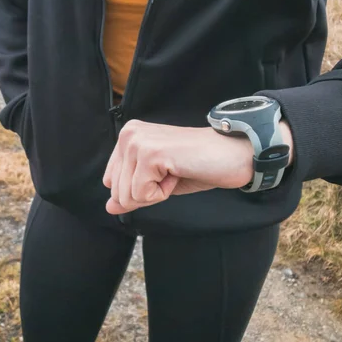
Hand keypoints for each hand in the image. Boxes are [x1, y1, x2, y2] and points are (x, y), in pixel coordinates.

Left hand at [103, 120, 293, 214]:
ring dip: (156, 192)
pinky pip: (142, 195)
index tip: (164, 172)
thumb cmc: (198, 166)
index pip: (112, 181)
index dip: (140, 189)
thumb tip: (108, 207)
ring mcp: (137, 142)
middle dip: (147, 192)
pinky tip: (178, 172)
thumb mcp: (159, 183)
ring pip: (127, 196)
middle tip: (173, 172)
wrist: (233, 154)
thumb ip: (131, 193)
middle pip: (117, 191)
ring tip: (176, 171)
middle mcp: (128, 134)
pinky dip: (163, 193)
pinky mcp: (149, 154)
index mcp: (128, 136)